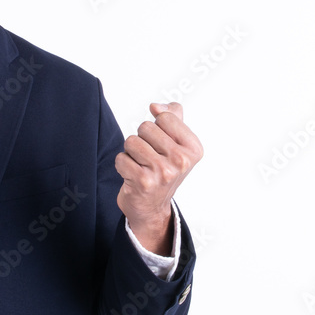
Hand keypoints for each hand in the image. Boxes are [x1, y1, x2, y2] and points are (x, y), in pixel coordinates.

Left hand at [115, 102, 202, 254]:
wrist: (152, 208)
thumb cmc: (163, 171)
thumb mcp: (176, 143)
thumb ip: (172, 116)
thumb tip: (156, 106)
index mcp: (193, 148)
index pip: (165, 117)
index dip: (157, 128)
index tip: (161, 145)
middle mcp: (181, 161)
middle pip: (146, 127)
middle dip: (142, 140)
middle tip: (149, 158)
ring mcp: (163, 172)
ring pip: (131, 141)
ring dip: (131, 153)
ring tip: (141, 166)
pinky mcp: (143, 182)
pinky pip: (121, 157)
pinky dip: (122, 165)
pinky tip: (132, 176)